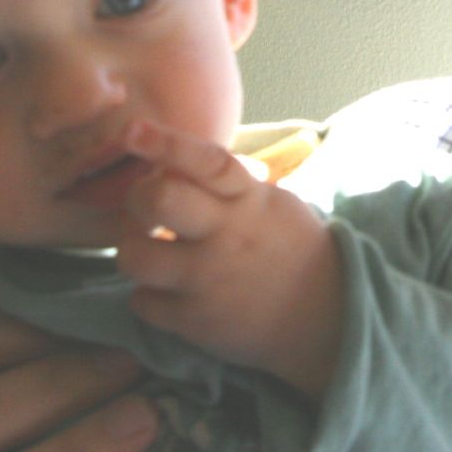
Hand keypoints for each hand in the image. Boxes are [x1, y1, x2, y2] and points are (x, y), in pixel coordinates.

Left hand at [115, 119, 343, 396]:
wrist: (320, 316)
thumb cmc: (287, 248)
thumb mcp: (269, 204)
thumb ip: (225, 184)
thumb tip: (169, 160)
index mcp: (249, 201)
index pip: (208, 162)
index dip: (166, 143)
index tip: (131, 130)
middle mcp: (227, 237)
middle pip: (158, 201)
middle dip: (138, 197)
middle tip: (145, 207)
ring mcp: (209, 281)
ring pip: (135, 255)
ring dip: (134, 251)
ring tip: (152, 253)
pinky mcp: (195, 322)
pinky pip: (142, 302)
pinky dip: (149, 296)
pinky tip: (169, 291)